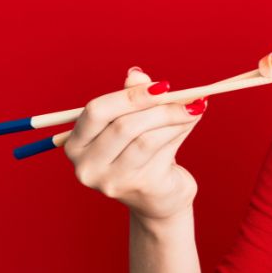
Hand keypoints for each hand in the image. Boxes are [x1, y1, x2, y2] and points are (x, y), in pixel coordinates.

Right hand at [63, 66, 207, 221]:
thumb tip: (137, 74)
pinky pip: (162, 151)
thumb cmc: (145, 154)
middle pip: (122, 127)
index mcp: (77, 144)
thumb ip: (135, 99)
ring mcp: (111, 181)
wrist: (159, 198)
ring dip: (173, 119)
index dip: (130, 96)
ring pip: (145, 139)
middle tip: (187, 97)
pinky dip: (179, 131)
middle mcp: (87, 165)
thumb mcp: (137, 123)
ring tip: (194, 108)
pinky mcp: (138, 188)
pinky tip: (190, 121)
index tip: (163, 86)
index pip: (97, 112)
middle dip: (159, 107)